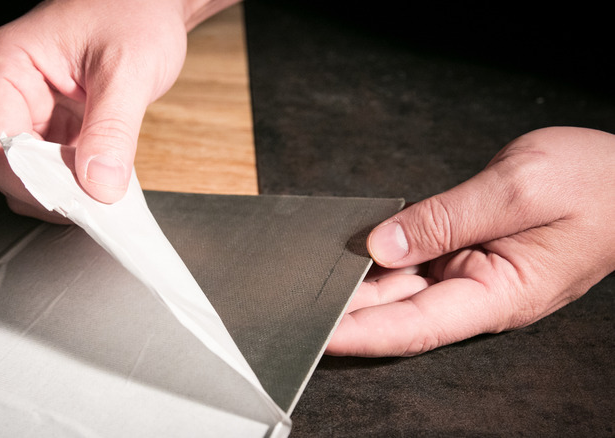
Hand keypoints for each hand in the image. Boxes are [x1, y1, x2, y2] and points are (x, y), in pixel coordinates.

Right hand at [0, 0, 236, 220]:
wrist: (152, 2)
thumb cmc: (134, 11)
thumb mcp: (128, 68)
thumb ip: (113, 128)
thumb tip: (100, 184)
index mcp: (5, 67)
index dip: (31, 182)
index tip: (72, 200)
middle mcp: (10, 92)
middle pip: (9, 168)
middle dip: (51, 190)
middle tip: (95, 202)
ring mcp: (33, 111)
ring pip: (34, 175)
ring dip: (68, 190)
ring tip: (104, 190)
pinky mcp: (56, 125)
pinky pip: (59, 168)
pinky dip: (81, 182)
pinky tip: (106, 181)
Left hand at [327, 127, 614, 356]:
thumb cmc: (593, 183)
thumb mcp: (518, 189)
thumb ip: (445, 219)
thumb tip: (382, 245)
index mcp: (498, 295)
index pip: (415, 327)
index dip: (361, 333)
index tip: (316, 333)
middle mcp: (478, 293)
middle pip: (398, 311)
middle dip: (344, 311)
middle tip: (292, 304)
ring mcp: (471, 275)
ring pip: (401, 287)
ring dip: (355, 286)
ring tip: (305, 281)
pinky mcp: (465, 254)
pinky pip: (415, 261)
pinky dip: (380, 258)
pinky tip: (346, 253)